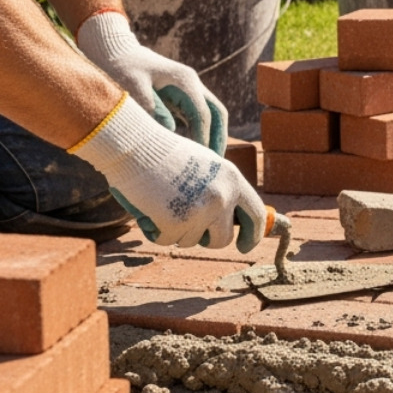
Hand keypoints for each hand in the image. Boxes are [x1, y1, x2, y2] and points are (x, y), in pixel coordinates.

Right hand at [72, 93, 265, 251]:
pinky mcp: (176, 223)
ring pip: (191, 241)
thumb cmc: (165, 154)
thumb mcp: (205, 166)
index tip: (245, 247)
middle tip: (189, 228)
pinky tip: (148, 208)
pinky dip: (155, 231)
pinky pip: (166, 241)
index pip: (256, 214)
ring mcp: (201, 211)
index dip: (254, 234)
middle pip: (223, 239)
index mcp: (232, 179)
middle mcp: (222, 196)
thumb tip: (232, 219)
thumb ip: (221, 189)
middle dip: (207, 239)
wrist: (136, 145)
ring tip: (162, 204)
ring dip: (175, 231)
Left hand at [77, 11, 226, 153]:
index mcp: (185, 80)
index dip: (203, 137)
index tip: (199, 158)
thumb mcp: (133, 87)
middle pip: (218, 113)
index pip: (203, 114)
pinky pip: (197, 116)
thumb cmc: (120, 67)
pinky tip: (191, 150)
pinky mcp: (179, 96)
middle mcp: (192, 84)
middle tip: (215, 163)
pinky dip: (199, 132)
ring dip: (212, 136)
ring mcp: (188, 89)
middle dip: (219, 138)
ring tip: (206, 161)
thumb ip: (152, 109)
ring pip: (211, 115)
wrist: (112, 49)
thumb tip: (171, 131)